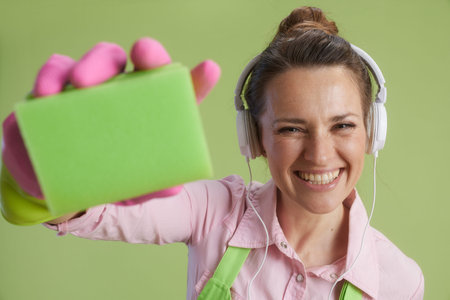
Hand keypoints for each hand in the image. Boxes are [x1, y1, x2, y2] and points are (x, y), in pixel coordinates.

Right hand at [1, 38, 219, 222]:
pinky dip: (52, 76)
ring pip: (103, 57)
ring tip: (82, 83)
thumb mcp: (130, 188)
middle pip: (143, 64)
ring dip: (94, 63)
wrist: (54, 181)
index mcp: (154, 114)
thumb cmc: (103, 175)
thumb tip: (171, 189)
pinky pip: (57, 70)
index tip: (209, 70)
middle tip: (141, 55)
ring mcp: (96, 87)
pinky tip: (47, 93)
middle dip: (148, 54)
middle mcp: (130, 94)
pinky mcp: (60, 87)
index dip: (197, 80)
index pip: (180, 94)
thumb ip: (150, 187)